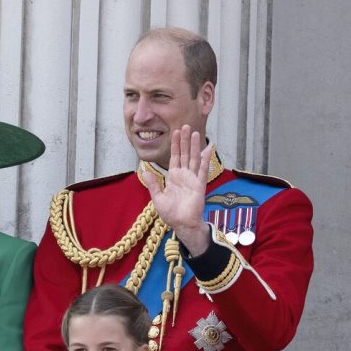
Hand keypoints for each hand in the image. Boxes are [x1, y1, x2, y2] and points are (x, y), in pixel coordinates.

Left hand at [142, 125, 210, 255]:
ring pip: (193, 158)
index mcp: (174, 177)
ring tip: (195, 133)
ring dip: (194, 146)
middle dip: (185, 140)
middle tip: (186, 126)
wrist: (181, 224)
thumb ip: (153, 183)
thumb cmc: (171, 213)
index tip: (175, 132)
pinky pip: (202, 170)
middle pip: (185, 154)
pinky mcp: (199, 185)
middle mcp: (184, 175)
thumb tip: (144, 171)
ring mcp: (192, 179)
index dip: (175, 145)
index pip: (175, 157)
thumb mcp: (158, 197)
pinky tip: (206, 149)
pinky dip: (204, 159)